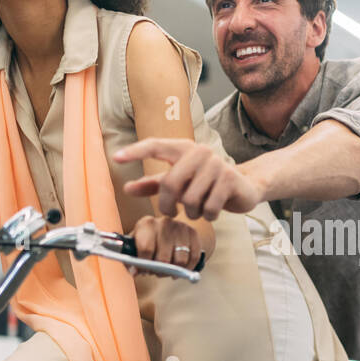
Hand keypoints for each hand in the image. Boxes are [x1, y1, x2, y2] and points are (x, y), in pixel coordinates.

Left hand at [113, 138, 263, 217]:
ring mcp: (216, 164)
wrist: (243, 186)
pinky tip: (212, 211)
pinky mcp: (230, 179)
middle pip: (170, 183)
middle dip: (167, 205)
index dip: (135, 151)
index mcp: (183, 148)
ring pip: (190, 199)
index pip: (155, 145)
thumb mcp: (177, 183)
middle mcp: (200, 151)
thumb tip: (127, 188)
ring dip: (191, 212)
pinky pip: (209, 207)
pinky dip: (207, 215)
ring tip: (197, 208)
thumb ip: (152, 185)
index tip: (116, 158)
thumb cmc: (206, 184)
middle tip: (171, 212)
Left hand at [129, 215, 201, 274]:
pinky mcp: (193, 232)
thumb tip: (135, 272)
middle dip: (159, 271)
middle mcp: (164, 222)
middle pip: (164, 258)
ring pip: (180, 261)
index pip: (146, 249)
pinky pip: (194, 258)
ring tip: (168, 271)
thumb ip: (130, 260)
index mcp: (146, 224)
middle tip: (156, 273)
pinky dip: (188, 268)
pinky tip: (181, 269)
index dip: (144, 265)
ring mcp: (180, 226)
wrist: (167, 228)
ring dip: (174, 271)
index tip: (143, 272)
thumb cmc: (147, 241)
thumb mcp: (135, 246)